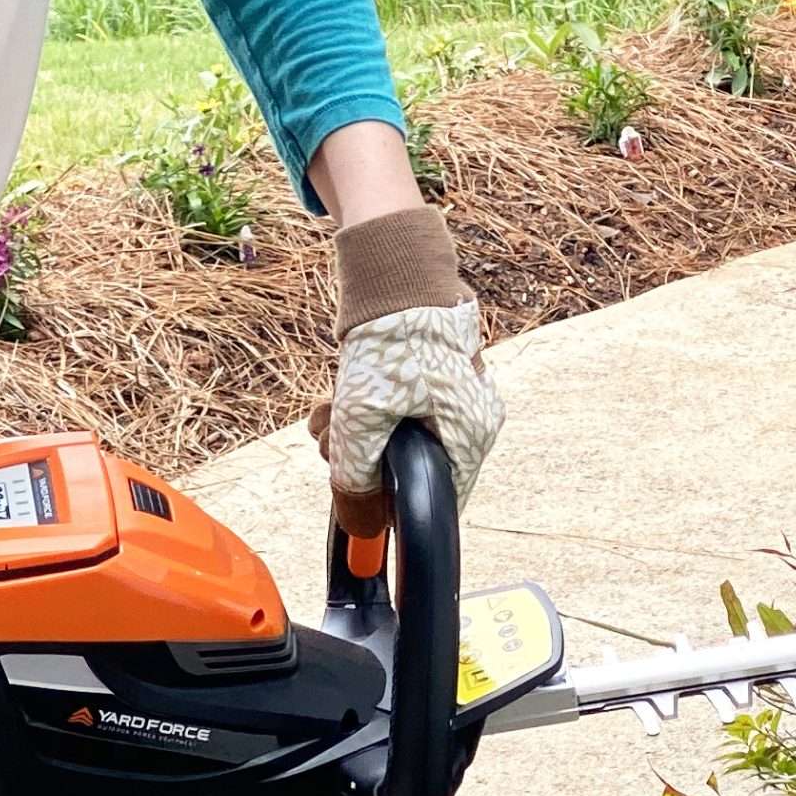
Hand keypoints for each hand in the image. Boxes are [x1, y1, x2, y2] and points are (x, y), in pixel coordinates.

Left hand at [312, 208, 503, 515]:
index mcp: (472, 433)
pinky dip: (361, 407)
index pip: (441, 498)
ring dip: (351, 431)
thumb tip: (359, 526)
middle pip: (409, 466)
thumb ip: (356, 476)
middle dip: (360, 458)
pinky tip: (331, 398)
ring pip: (393, 436)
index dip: (395, 505)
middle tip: (330, 443)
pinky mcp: (428, 375)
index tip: (358, 499)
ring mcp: (451, 394)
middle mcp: (471, 416)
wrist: (397, 269)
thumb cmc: (393, 341)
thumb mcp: (362, 416)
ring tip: (323, 413)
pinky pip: (393, 408)